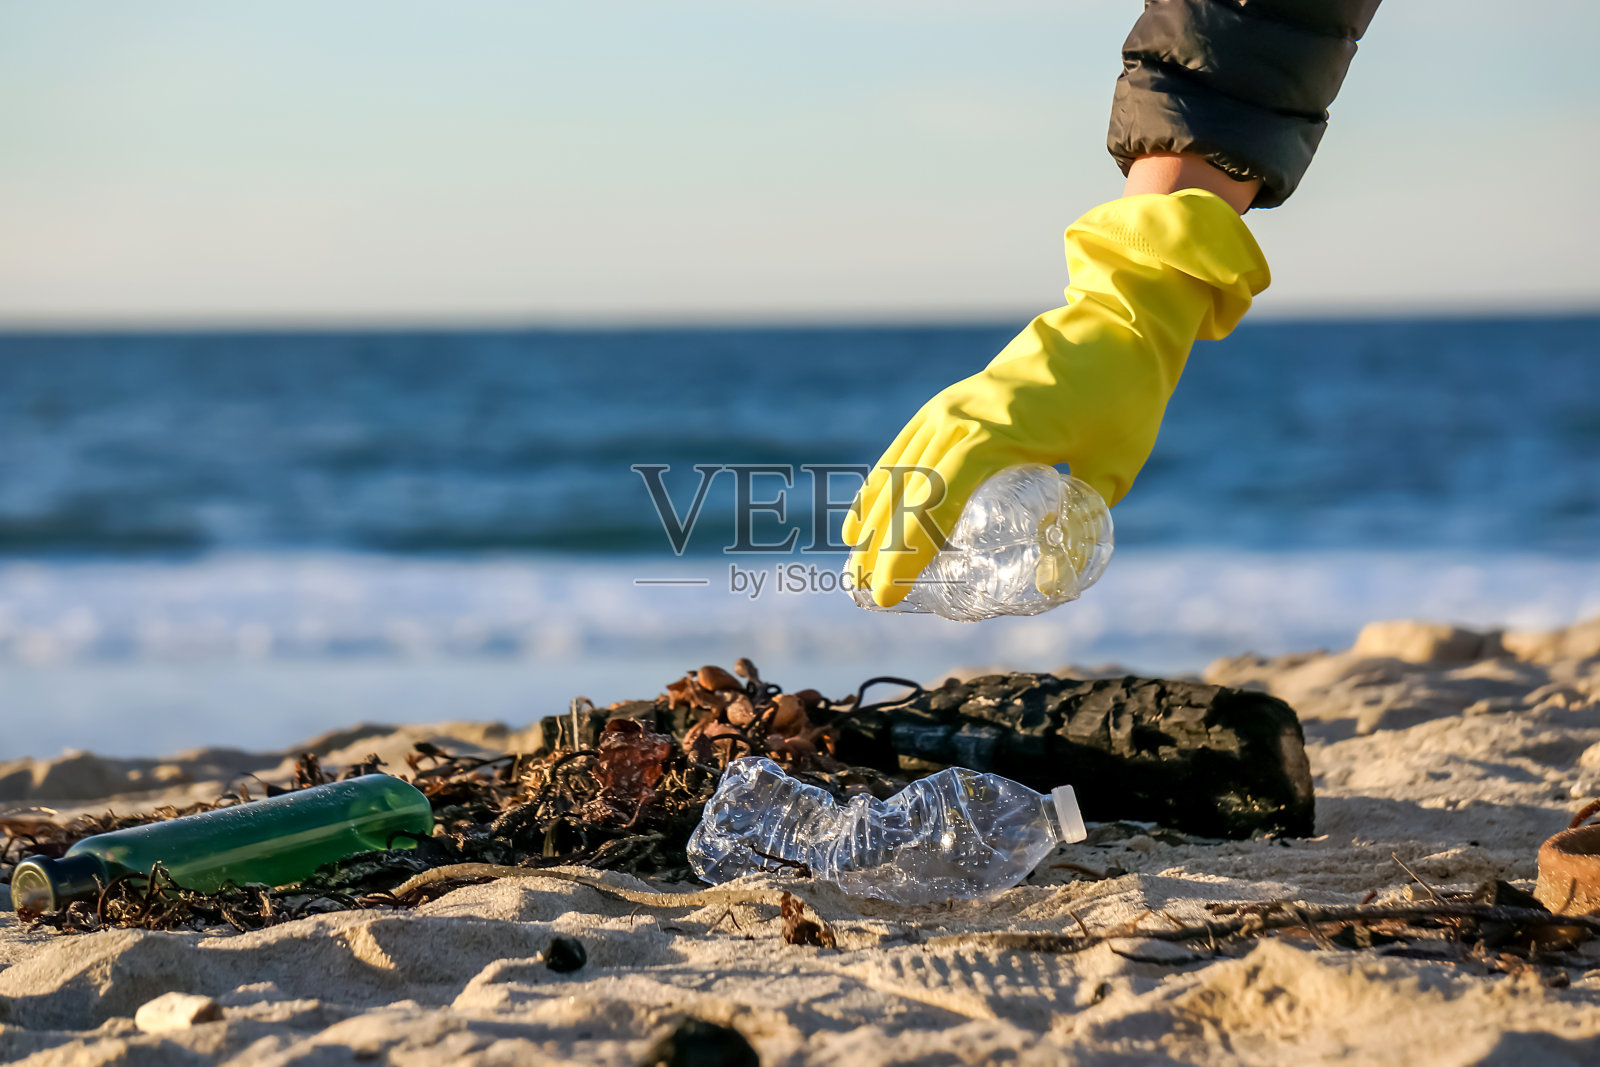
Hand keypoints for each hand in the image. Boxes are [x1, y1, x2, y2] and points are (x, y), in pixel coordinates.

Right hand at [844, 190, 1269, 607]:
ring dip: (874, 519)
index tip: (892, 593)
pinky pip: (906, 447)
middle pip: (906, 490)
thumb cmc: (1120, 395)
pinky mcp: (954, 401)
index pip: (936, 502)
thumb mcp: (1113, 467)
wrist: (1114, 323)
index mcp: (996, 435)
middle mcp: (960, 418)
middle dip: (882, 546)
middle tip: (867, 595)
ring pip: (898, 468)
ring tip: (856, 567)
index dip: (909, 551)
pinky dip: (884, 482)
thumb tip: (1053, 581)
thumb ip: (1079, 523)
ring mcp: (951, 405)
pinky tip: (867, 514)